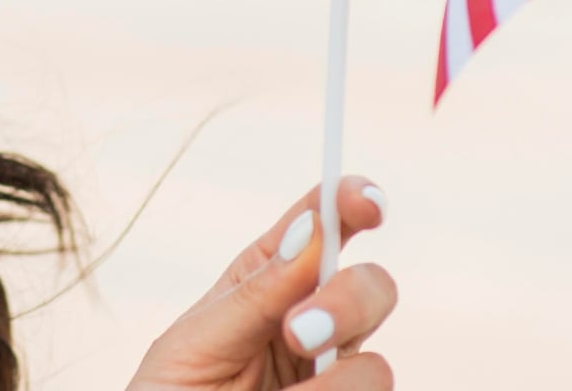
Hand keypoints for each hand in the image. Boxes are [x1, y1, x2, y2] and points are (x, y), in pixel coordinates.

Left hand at [124, 175, 396, 390]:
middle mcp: (314, 325)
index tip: (363, 202)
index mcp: (268, 282)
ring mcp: (334, 378)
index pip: (322, 225)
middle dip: (348, 301)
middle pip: (373, 287)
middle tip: (297, 332)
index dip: (351, 200)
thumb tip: (311, 231)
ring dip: (332, 383)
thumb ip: (255, 295)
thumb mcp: (195, 342)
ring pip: (376, 366)